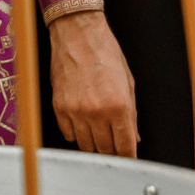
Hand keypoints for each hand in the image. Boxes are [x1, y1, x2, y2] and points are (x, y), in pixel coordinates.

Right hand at [49, 10, 138, 156]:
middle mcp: (97, 112)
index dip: (129, 157)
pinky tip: (82, 123)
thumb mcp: (127, 82)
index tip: (129, 160)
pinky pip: (68, 134)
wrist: (77, 34)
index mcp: (119, 105)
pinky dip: (76, 134)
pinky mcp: (59, 108)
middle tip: (115, 147)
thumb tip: (134, 136)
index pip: (125, 146)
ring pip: (85, 146)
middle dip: (112, 152)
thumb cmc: (104, 52)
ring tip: (98, 134)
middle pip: (105, 150)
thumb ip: (132, 113)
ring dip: (94, 144)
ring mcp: (75, 111)